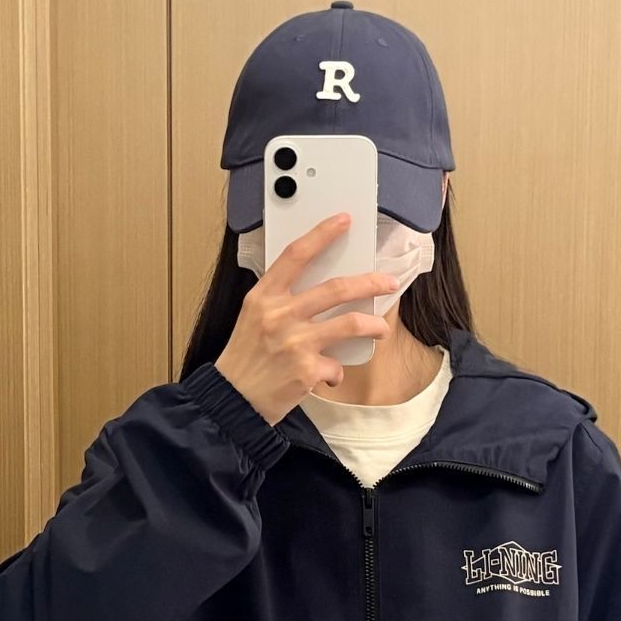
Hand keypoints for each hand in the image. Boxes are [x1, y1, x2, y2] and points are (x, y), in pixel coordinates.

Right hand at [213, 212, 398, 425]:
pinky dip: (336, 372)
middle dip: (369, 283)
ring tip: (381, 328)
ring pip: (349, 324)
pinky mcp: (306, 370)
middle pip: (336, 288)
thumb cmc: (244, 359)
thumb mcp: (253, 318)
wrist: (232, 399)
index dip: (322, 234)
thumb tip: (320, 292)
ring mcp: (295, 342)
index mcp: (264, 297)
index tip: (343, 221)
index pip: (295, 255)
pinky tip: (327, 376)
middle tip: (387, 283)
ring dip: (373, 325)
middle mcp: (280, 315)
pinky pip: (336, 366)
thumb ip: (280, 302)